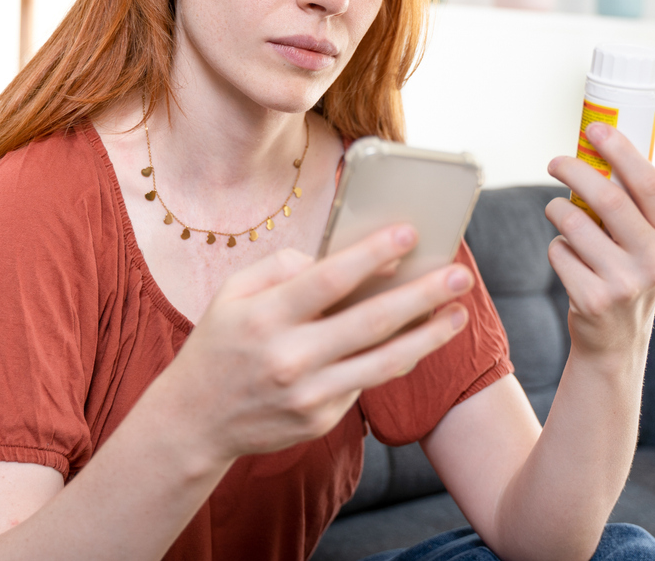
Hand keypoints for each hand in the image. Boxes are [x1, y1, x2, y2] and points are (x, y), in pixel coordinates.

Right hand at [168, 225, 472, 461]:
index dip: (372, 254)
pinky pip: (367, 382)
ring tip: (459, 313)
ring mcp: (307, 394)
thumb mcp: (234, 292)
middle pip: (371, 322)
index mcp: (264, 317)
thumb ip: (282, 267)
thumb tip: (341, 260)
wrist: (194, 421)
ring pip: (384, 362)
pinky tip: (420, 339)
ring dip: (429, 336)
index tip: (410, 233)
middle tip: (461, 275)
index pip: (328, 279)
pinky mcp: (320, 419)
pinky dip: (397, 358)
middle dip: (422, 295)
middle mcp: (289, 358)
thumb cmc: (221, 343)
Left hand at [545, 122, 654, 360]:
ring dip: (556, 211)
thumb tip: (602, 145)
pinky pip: (559, 251)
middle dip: (574, 170)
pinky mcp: (593, 299)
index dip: (620, 150)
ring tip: (558, 214)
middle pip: (608, 197)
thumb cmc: (627, 274)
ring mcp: (626, 283)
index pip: (648, 183)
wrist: (616, 341)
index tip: (595, 130)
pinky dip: (556, 247)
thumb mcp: (647, 244)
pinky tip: (569, 261)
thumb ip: (634, 205)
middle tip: (555, 162)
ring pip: (574, 222)